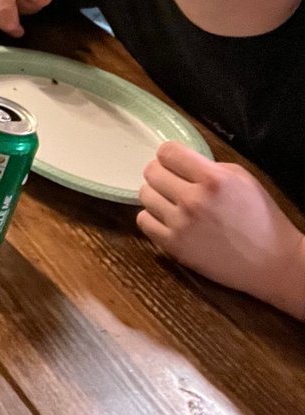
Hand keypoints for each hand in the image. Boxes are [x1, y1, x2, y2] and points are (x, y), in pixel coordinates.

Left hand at [138, 142, 304, 318]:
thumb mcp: (242, 179)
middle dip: (162, 173)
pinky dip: (153, 218)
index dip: (170, 155)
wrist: (272, 262)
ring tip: (173, 202)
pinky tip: (169, 220)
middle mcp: (192, 199)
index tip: (176, 163)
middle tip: (174, 182)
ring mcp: (180, 224)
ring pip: (144, 195)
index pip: (167, 152)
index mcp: (212, 179)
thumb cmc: (261, 217)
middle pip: (151, 171)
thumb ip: (208, 166)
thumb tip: (180, 162)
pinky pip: (143, 221)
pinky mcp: (173, 246)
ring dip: (157, 195)